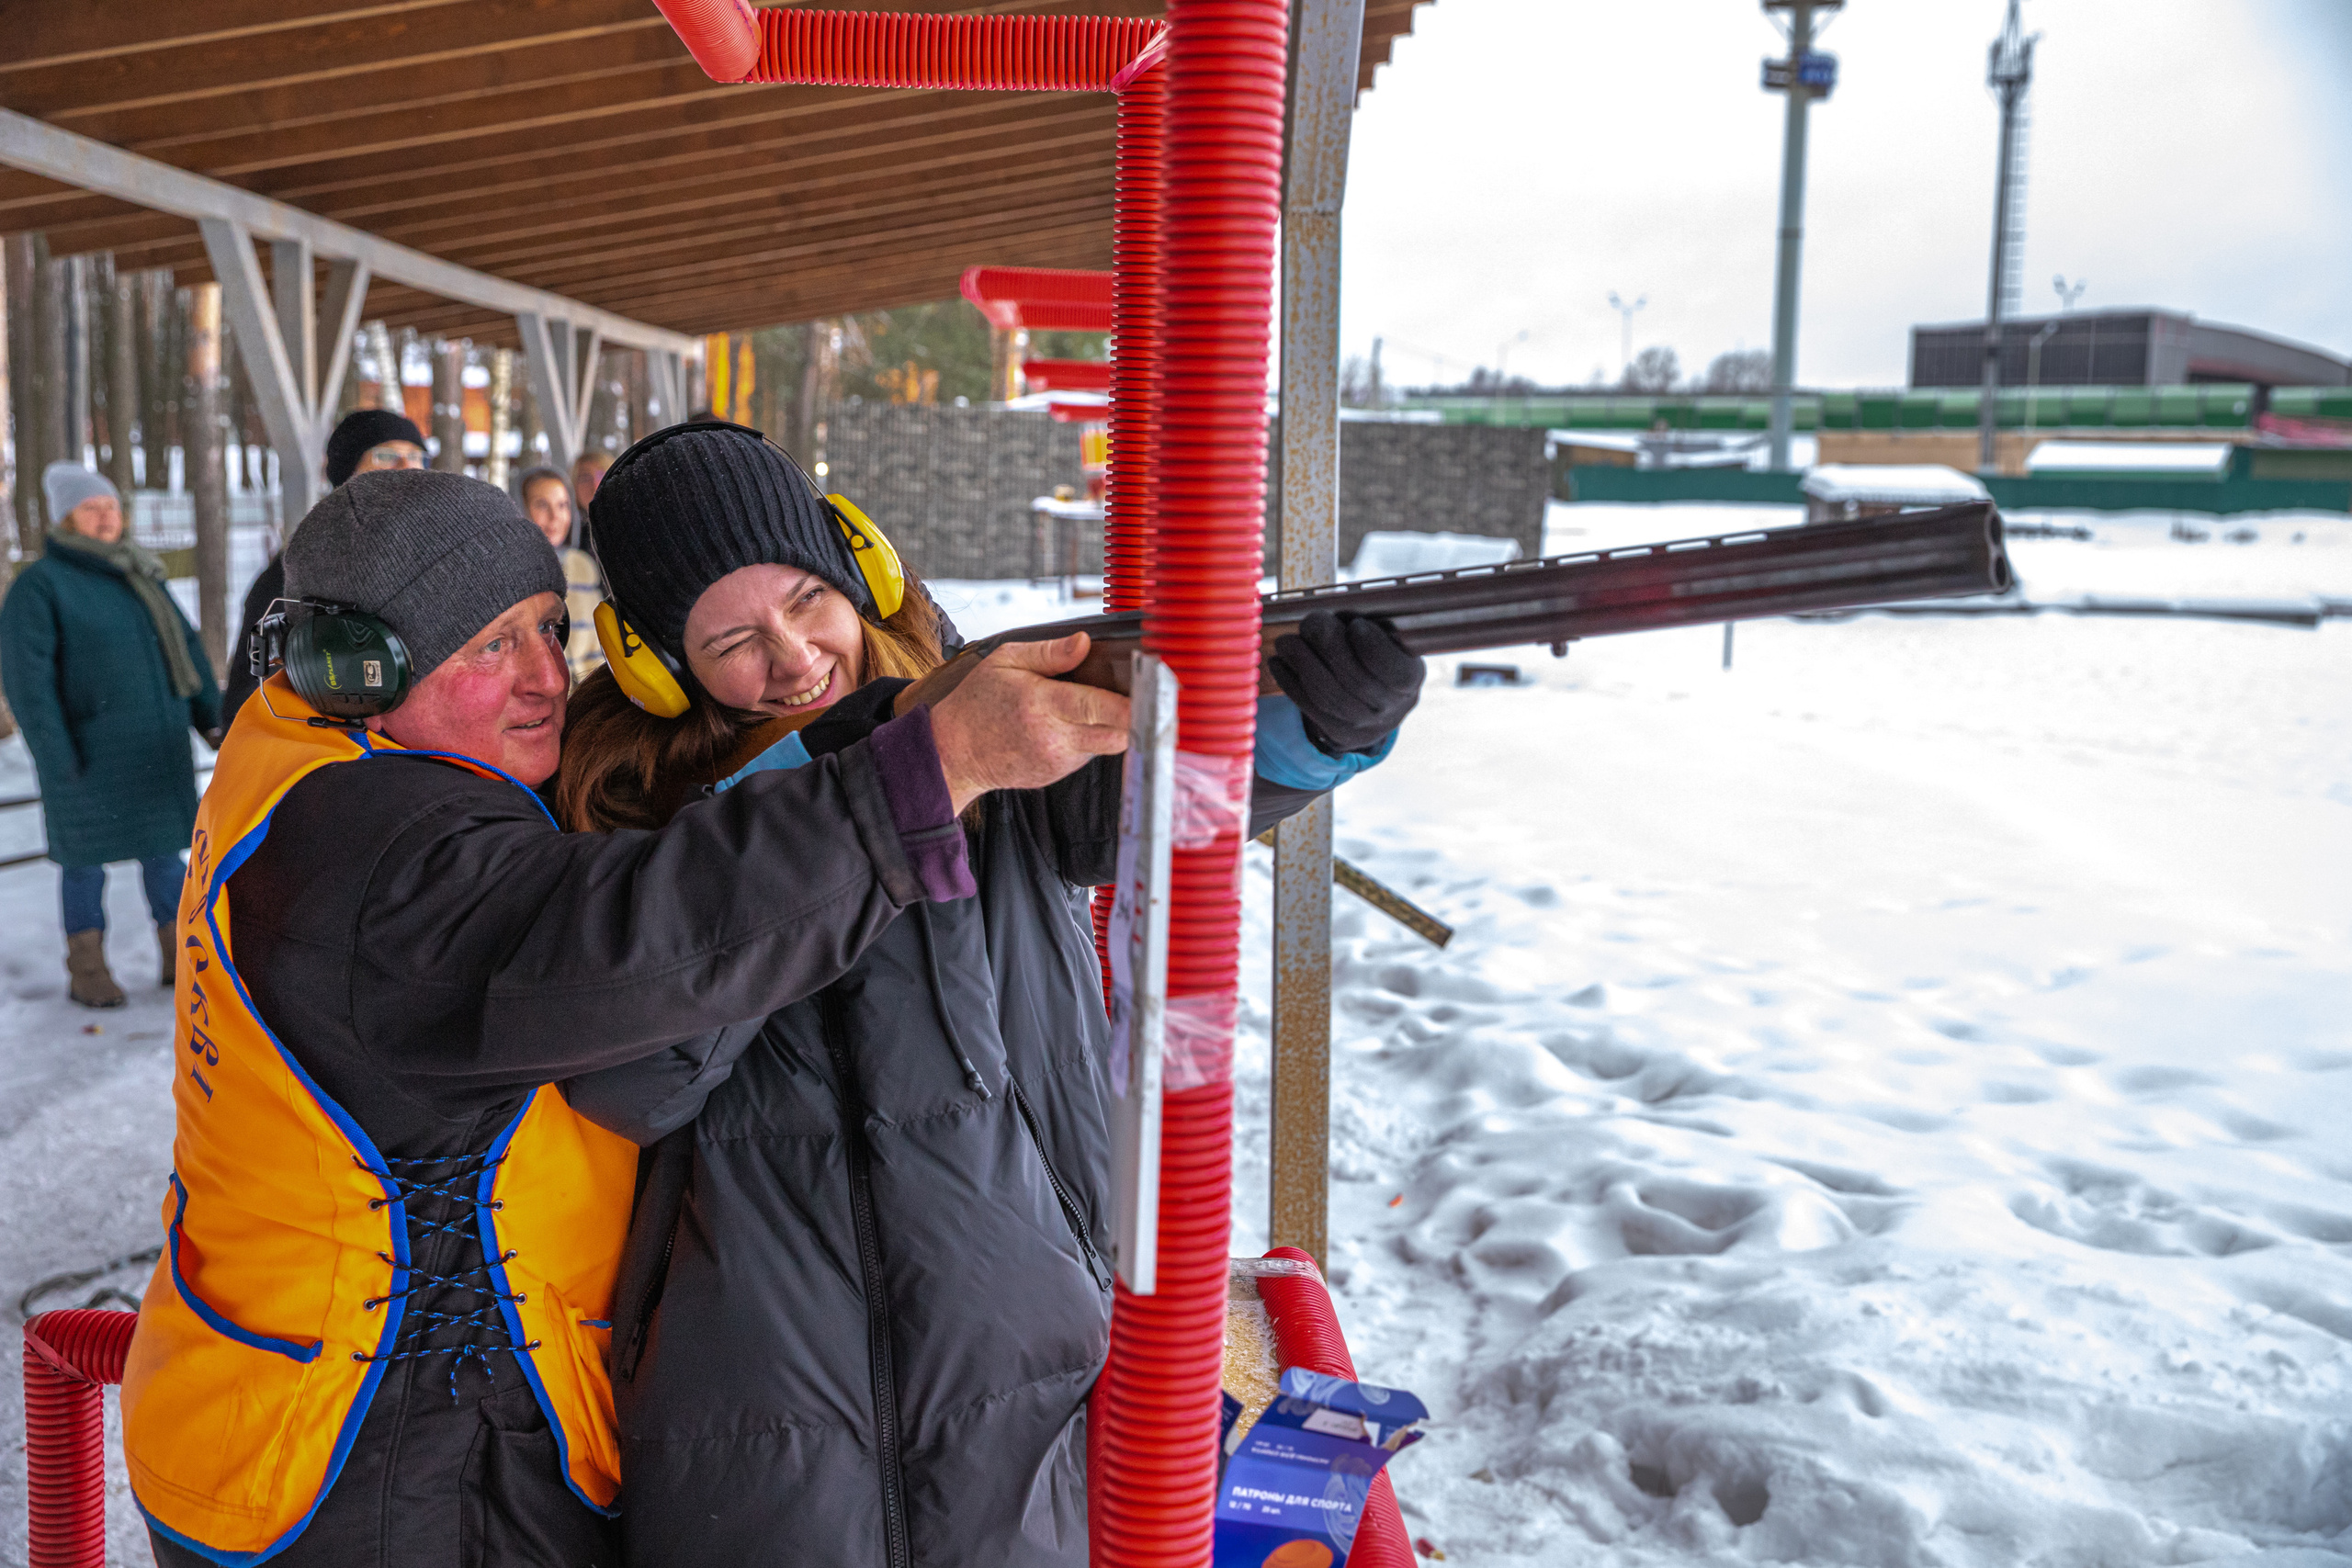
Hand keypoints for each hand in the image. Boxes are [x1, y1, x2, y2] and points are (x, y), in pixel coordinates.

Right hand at [930, 632, 1128, 813]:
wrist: (953, 752)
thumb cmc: (978, 702)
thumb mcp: (1005, 661)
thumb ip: (1048, 652)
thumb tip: (1084, 642)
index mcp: (1042, 704)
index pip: (1100, 707)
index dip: (1132, 705)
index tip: (1155, 695)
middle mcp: (1053, 737)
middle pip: (1117, 735)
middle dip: (1136, 720)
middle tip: (1146, 700)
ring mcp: (1056, 761)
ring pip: (1105, 745)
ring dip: (1109, 728)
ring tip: (1090, 708)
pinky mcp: (1056, 774)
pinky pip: (1086, 754)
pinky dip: (1086, 739)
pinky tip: (1065, 727)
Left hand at [1268, 611, 1423, 755]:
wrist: (1378, 706)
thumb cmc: (1379, 657)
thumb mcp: (1387, 641)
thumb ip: (1368, 626)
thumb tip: (1329, 617)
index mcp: (1409, 679)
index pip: (1394, 669)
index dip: (1373, 647)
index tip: (1356, 625)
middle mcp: (1389, 707)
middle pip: (1354, 679)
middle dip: (1328, 646)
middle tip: (1310, 622)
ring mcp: (1363, 725)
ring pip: (1327, 695)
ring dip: (1302, 664)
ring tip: (1286, 642)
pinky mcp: (1337, 733)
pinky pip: (1309, 707)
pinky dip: (1290, 683)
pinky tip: (1278, 663)